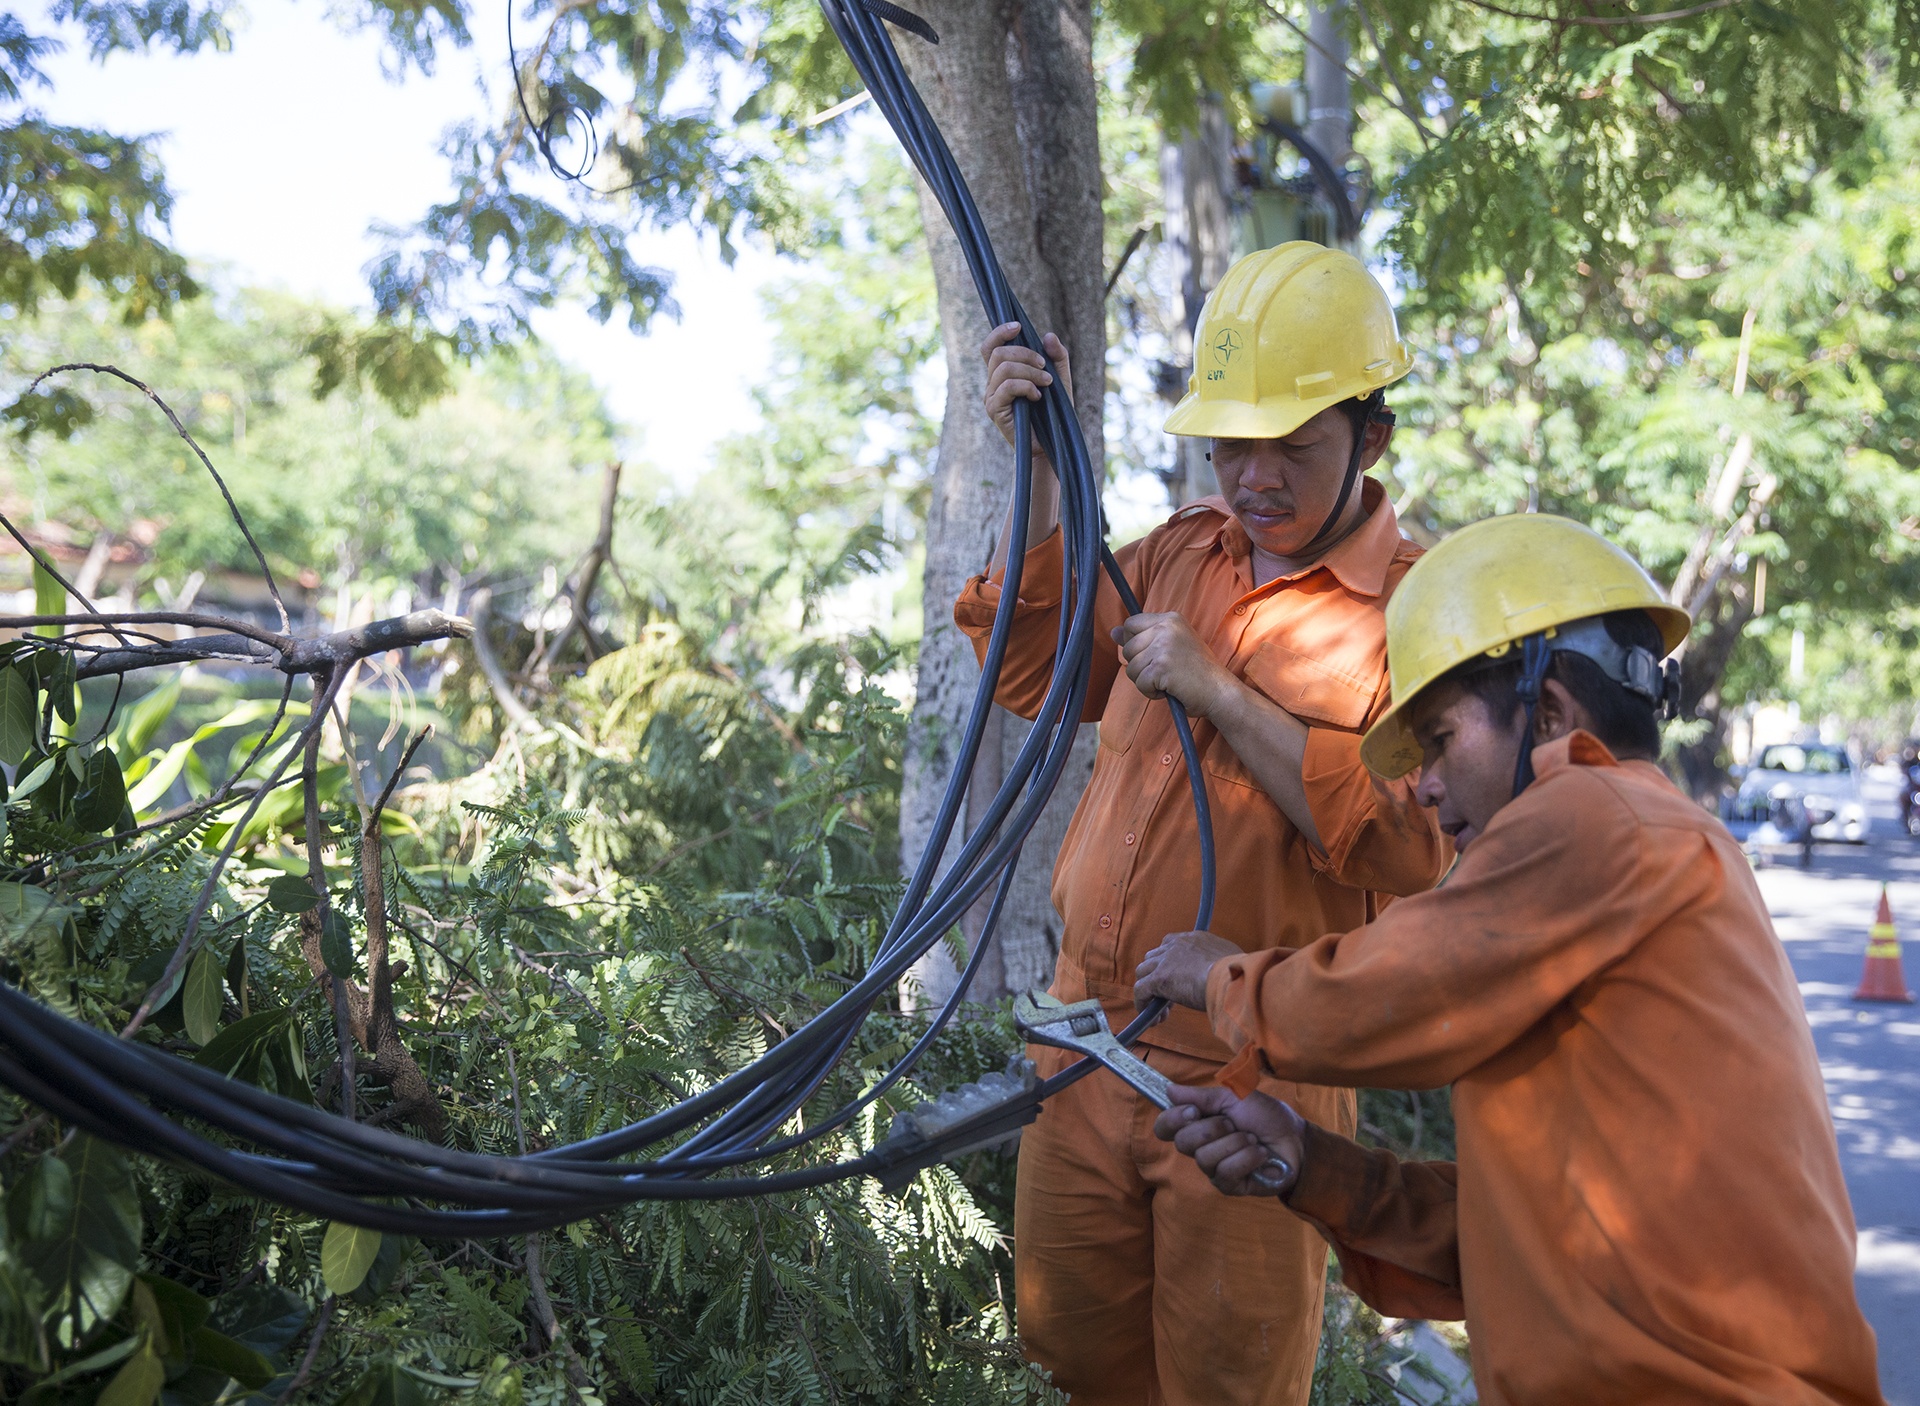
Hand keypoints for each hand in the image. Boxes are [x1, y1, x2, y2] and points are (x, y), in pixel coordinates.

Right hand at [982, 323, 1071, 453]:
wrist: (1052, 444)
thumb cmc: (1053, 414)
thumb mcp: (1061, 380)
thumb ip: (1057, 357)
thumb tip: (1048, 335)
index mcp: (1002, 374)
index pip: (990, 347)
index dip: (1000, 332)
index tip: (1018, 326)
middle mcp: (992, 384)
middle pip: (998, 353)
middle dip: (1025, 354)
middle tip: (1045, 367)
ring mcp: (991, 398)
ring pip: (1004, 368)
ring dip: (1030, 371)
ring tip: (1047, 383)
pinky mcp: (994, 411)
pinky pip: (1007, 387)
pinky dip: (1026, 386)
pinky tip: (1038, 396)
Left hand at [1113, 613, 1237, 716]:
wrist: (1219, 691)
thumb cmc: (1196, 672)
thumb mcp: (1171, 647)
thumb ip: (1143, 638)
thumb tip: (1113, 632)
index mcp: (1170, 618)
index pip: (1131, 624)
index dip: (1134, 643)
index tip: (1152, 656)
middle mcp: (1166, 627)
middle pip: (1128, 648)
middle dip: (1141, 666)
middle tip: (1166, 672)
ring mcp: (1163, 646)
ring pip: (1131, 667)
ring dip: (1146, 681)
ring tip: (1169, 681)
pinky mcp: (1161, 666)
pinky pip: (1139, 683)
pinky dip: (1151, 692)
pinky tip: (1170, 689)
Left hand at [1134, 929, 1240, 1010]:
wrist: (1231, 979)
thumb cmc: (1238, 972)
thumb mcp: (1230, 957)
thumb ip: (1219, 960)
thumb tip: (1224, 970)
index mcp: (1192, 938)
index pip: (1171, 947)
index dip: (1171, 965)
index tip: (1180, 980)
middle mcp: (1175, 945)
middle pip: (1154, 958)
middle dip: (1158, 976)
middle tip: (1171, 997)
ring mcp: (1164, 961)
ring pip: (1143, 972)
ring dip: (1150, 990)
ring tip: (1163, 1010)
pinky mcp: (1158, 979)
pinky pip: (1140, 990)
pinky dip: (1143, 1004)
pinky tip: (1154, 1018)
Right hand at [1154, 1085, 1304, 1197]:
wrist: (1295, 1139)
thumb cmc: (1265, 1116)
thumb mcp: (1233, 1098)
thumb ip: (1200, 1096)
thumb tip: (1169, 1091)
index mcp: (1198, 1124)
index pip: (1165, 1128)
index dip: (1172, 1120)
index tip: (1193, 1111)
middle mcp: (1201, 1148)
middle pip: (1183, 1143)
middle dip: (1213, 1128)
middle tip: (1233, 1123)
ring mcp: (1214, 1169)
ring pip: (1205, 1158)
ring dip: (1235, 1143)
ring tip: (1252, 1139)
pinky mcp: (1230, 1186)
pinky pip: (1225, 1172)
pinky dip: (1246, 1158)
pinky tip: (1259, 1154)